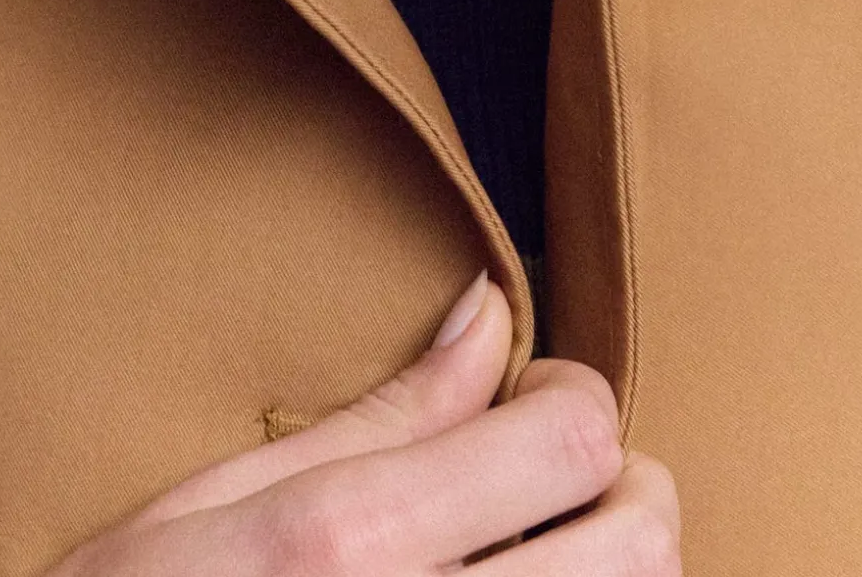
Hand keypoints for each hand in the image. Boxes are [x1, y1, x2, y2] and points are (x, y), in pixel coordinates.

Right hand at [48, 274, 681, 575]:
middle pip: (645, 542)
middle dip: (625, 488)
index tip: (530, 394)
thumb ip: (377, 417)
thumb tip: (489, 310)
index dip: (573, 394)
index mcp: (356, 541)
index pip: (575, 436)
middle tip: (556, 478)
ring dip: (607, 567)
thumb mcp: (216, 507)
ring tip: (532, 549)